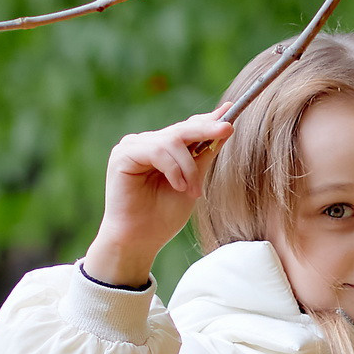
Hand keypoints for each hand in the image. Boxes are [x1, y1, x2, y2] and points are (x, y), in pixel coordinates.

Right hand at [83, 114, 232, 287]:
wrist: (139, 241)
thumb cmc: (163, 217)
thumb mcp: (192, 182)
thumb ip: (204, 156)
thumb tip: (226, 127)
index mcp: (160, 148)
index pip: (187, 128)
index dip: (208, 121)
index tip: (230, 112)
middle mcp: (145, 143)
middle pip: (181, 129)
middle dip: (207, 131)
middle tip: (227, 129)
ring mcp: (132, 146)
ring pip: (171, 140)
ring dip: (188, 166)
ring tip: (191, 191)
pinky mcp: (122, 155)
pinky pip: (157, 149)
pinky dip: (173, 168)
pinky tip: (178, 186)